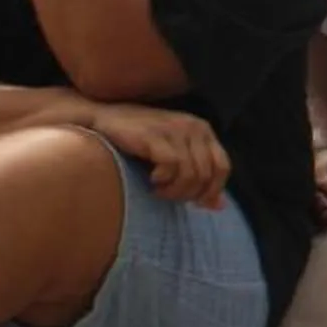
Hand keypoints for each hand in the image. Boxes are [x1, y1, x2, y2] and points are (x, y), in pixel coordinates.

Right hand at [85, 104, 229, 207]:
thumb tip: (219, 207)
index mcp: (204, 131)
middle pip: (206, 175)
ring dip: (173, 190)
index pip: (223, 168)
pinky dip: (163, 180)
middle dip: (187, 194)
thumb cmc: (140, 141)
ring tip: (157, 189)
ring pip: (191, 175)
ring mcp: (176, 130)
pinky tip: (151, 179)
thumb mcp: (174, 157)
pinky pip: (172, 167)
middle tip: (167, 196)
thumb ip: (197, 177)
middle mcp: (195, 127)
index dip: (211, 190)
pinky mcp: (156, 135)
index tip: (194, 203)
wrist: (104, 119)